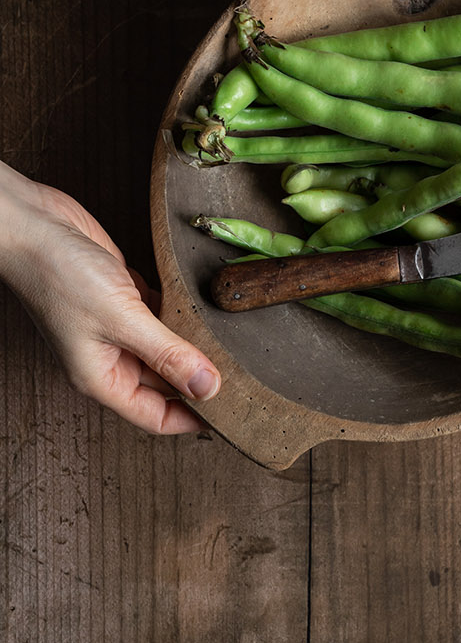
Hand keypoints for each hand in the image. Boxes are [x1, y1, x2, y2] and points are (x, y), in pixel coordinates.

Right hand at [0, 164, 220, 434]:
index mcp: (103, 377)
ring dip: (194, 346)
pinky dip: (182, 315)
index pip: (157, 416)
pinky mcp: (125, 297)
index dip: (195, 419)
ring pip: (166, 349)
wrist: (32, 223)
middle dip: (200, 381)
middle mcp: (111, 358)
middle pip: (166, 384)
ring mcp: (118, 327)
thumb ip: (167, 353)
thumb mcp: (122, 319)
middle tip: (246, 374)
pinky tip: (207, 311)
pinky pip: (162, 316)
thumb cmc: (58, 274)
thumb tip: (208, 389)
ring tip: (235, 345)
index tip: (235, 412)